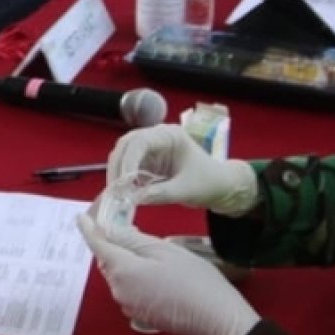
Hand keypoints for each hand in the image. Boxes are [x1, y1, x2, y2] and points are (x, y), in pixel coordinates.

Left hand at [77, 213, 258, 334]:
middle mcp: (118, 290)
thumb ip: (133, 239)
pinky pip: (129, 288)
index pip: (97, 245)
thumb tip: (112, 231)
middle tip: (121, 225)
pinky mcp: (140, 315)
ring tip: (143, 247)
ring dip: (124, 260)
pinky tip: (152, 270)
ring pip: (118, 274)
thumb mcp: (164, 250)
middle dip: (111, 243)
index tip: (82, 217)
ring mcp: (128, 305)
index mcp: (122, 270)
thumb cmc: (194, 280)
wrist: (217, 319)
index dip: (89, 229)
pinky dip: (134, 275)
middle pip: (107, 260)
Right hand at [107, 125, 259, 216]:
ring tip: (117, 193)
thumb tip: (132, 198)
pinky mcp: (148, 159)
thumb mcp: (186, 190)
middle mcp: (157, 136)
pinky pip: (129, 165)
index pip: (140, 142)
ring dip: (118, 172)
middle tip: (114, 189)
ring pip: (124, 154)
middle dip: (118, 166)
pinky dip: (124, 178)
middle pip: (127, 144)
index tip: (122, 182)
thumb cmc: (208, 183)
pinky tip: (124, 191)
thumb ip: (159, 193)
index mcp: (170, 135)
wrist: (221, 187)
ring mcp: (152, 147)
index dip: (128, 161)